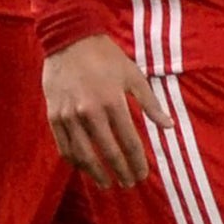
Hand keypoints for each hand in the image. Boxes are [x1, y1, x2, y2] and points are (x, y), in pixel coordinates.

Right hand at [41, 35, 172, 188]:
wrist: (69, 40)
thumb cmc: (106, 57)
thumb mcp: (133, 75)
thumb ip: (151, 104)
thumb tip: (169, 126)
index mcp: (113, 102)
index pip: (129, 142)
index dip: (138, 162)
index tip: (143, 174)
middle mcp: (90, 112)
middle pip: (108, 152)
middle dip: (121, 171)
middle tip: (129, 183)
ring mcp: (69, 116)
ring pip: (84, 155)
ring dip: (97, 173)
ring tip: (107, 183)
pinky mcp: (54, 116)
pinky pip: (64, 147)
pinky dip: (75, 161)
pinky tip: (85, 168)